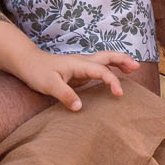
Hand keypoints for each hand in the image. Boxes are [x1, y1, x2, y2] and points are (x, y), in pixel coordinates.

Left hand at [15, 51, 139, 110]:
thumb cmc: (37, 72)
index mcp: (78, 64)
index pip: (101, 71)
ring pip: (105, 59)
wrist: (28, 63)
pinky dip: (111, 68)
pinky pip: (99, 67)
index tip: (119, 94)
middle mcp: (83, 62)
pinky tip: (114, 75)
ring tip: (133, 68)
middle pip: (108, 56)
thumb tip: (80, 108)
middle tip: (137, 67)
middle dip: (123, 60)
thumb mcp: (49, 85)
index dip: (112, 81)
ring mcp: (82, 65)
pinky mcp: (79, 71)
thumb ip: (65, 95)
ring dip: (119, 62)